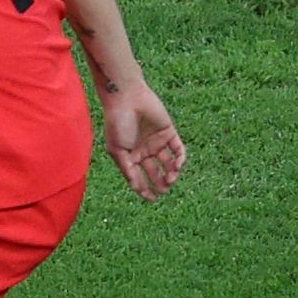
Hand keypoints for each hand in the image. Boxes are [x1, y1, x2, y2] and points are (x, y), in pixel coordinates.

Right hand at [101, 81, 185, 201]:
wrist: (126, 97)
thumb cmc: (117, 122)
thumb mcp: (118, 149)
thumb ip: (127, 169)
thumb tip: (136, 188)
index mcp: (130, 154)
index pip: (140, 176)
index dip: (145, 189)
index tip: (152, 199)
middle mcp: (144, 150)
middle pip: (156, 172)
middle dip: (161, 183)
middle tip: (164, 190)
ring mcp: (157, 141)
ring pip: (169, 163)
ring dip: (172, 174)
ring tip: (170, 179)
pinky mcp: (169, 132)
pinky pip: (178, 150)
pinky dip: (180, 160)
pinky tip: (177, 166)